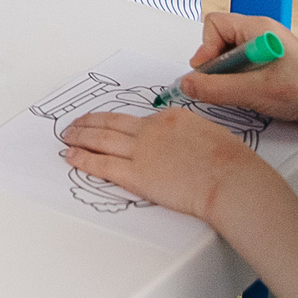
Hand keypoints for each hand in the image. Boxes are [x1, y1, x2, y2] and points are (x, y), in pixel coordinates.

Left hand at [59, 104, 269, 224]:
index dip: (114, 121)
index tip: (105, 123)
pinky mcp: (136, 175)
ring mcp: (141, 151)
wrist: (231, 179)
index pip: (135, 119)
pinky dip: (83, 159)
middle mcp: (150, 130)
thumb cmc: (231, 162)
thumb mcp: (209, 134)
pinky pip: (102, 165)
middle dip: (88, 123)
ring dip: (80, 137)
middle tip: (74, 124)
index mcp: (169, 118)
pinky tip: (71, 156)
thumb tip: (181, 141)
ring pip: (100, 140)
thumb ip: (187, 134)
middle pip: (110, 123)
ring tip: (67, 137)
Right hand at [180, 12, 297, 135]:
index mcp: (258, 28)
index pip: (214, 24)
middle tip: (224, 85)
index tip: (206, 72)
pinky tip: (249, 93)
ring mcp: (262, 47)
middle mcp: (259, 32)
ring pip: (226, 54)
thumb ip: (217, 88)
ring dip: (226, 74)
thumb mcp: (255, 92)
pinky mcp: (265, 62)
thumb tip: (187, 84)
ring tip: (242, 91)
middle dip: (215, 64)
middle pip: (217, 39)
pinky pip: (237, 65)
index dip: (205, 48)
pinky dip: (236, 80)